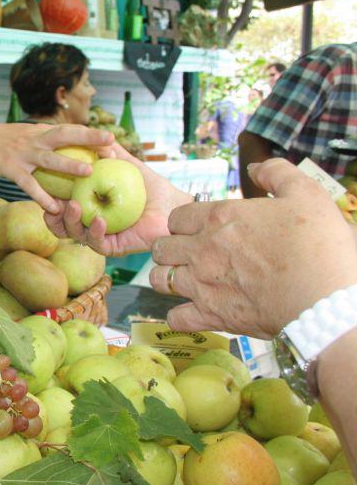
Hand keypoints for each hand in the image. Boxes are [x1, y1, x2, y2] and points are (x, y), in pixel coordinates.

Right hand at [0, 123, 114, 211]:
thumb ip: (44, 140)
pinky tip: (54, 209)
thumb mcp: (24, 134)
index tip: (112, 140)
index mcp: (40, 131)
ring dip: (69, 164)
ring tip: (89, 171)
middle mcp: (34, 139)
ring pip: (49, 158)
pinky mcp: (9, 168)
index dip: (91, 134)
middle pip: (65, 135)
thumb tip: (67, 149)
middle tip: (111, 142)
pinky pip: (29, 185)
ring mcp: (22, 153)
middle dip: (89, 137)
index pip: (70, 129)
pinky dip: (41, 197)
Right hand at [43, 144, 191, 255]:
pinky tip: (100, 220)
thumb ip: (112, 153)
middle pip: (63, 226)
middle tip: (53, 204)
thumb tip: (97, 135)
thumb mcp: (127, 166)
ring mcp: (103, 237)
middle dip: (53, 218)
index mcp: (90, 207)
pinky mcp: (116, 248)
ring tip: (74, 207)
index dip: (50, 201)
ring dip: (71, 222)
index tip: (45, 188)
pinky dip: (96, 232)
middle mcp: (92, 224)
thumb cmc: (151, 188)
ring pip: (77, 236)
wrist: (174, 206)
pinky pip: (99, 245)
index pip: (62, 207)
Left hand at [150, 158, 356, 337]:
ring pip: (159, 280)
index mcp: (219, 218)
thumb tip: (254, 166)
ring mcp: (202, 284)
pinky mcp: (211, 315)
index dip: (185, 223)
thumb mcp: (306, 193)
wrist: (326, 300)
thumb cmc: (318, 245)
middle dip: (170, 248)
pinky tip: (191, 311)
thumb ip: (276, 173)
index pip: (176, 218)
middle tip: (189, 254)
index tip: (199, 230)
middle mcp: (202, 250)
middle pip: (161, 247)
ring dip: (168, 278)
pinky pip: (176, 318)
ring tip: (185, 280)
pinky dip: (179, 316)